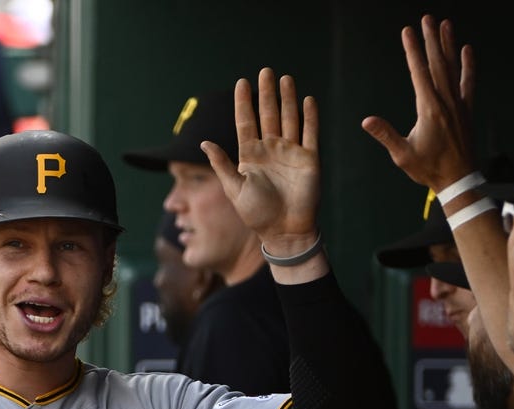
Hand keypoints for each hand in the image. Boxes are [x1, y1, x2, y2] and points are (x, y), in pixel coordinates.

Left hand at [203, 67, 319, 250]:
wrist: (284, 231)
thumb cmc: (256, 214)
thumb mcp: (234, 188)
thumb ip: (222, 164)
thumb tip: (203, 143)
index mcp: (250, 156)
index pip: (246, 123)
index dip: (243, 103)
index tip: (241, 82)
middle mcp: (270, 150)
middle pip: (268, 115)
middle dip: (266, 93)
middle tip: (265, 71)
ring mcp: (290, 153)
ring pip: (289, 119)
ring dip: (287, 99)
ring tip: (284, 78)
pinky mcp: (309, 159)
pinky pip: (310, 133)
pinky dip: (309, 117)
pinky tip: (307, 100)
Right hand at [361, 15, 476, 191]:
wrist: (458, 179)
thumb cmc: (428, 169)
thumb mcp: (402, 155)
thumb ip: (386, 134)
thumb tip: (366, 120)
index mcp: (429, 109)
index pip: (419, 73)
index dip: (412, 51)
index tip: (407, 32)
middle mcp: (446, 102)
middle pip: (437, 63)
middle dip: (430, 40)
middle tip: (426, 19)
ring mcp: (458, 104)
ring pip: (452, 68)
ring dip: (448, 45)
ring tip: (445, 24)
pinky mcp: (465, 109)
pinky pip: (467, 82)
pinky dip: (467, 65)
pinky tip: (466, 50)